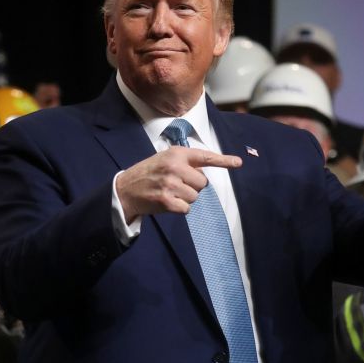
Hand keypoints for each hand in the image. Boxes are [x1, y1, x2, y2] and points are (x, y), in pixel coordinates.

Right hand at [116, 146, 241, 222]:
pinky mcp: (167, 201)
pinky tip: (167, 202)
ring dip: (185, 198)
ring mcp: (171, 184)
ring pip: (195, 196)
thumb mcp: (166, 159)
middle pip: (203, 183)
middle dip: (193, 186)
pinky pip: (186, 208)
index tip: (238, 163)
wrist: (125, 189)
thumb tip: (204, 174)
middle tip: (176, 184)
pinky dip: (179, 208)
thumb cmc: (149, 173)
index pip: (205, 157)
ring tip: (169, 192)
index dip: (223, 160)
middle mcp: (175, 167)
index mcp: (177, 154)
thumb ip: (185, 162)